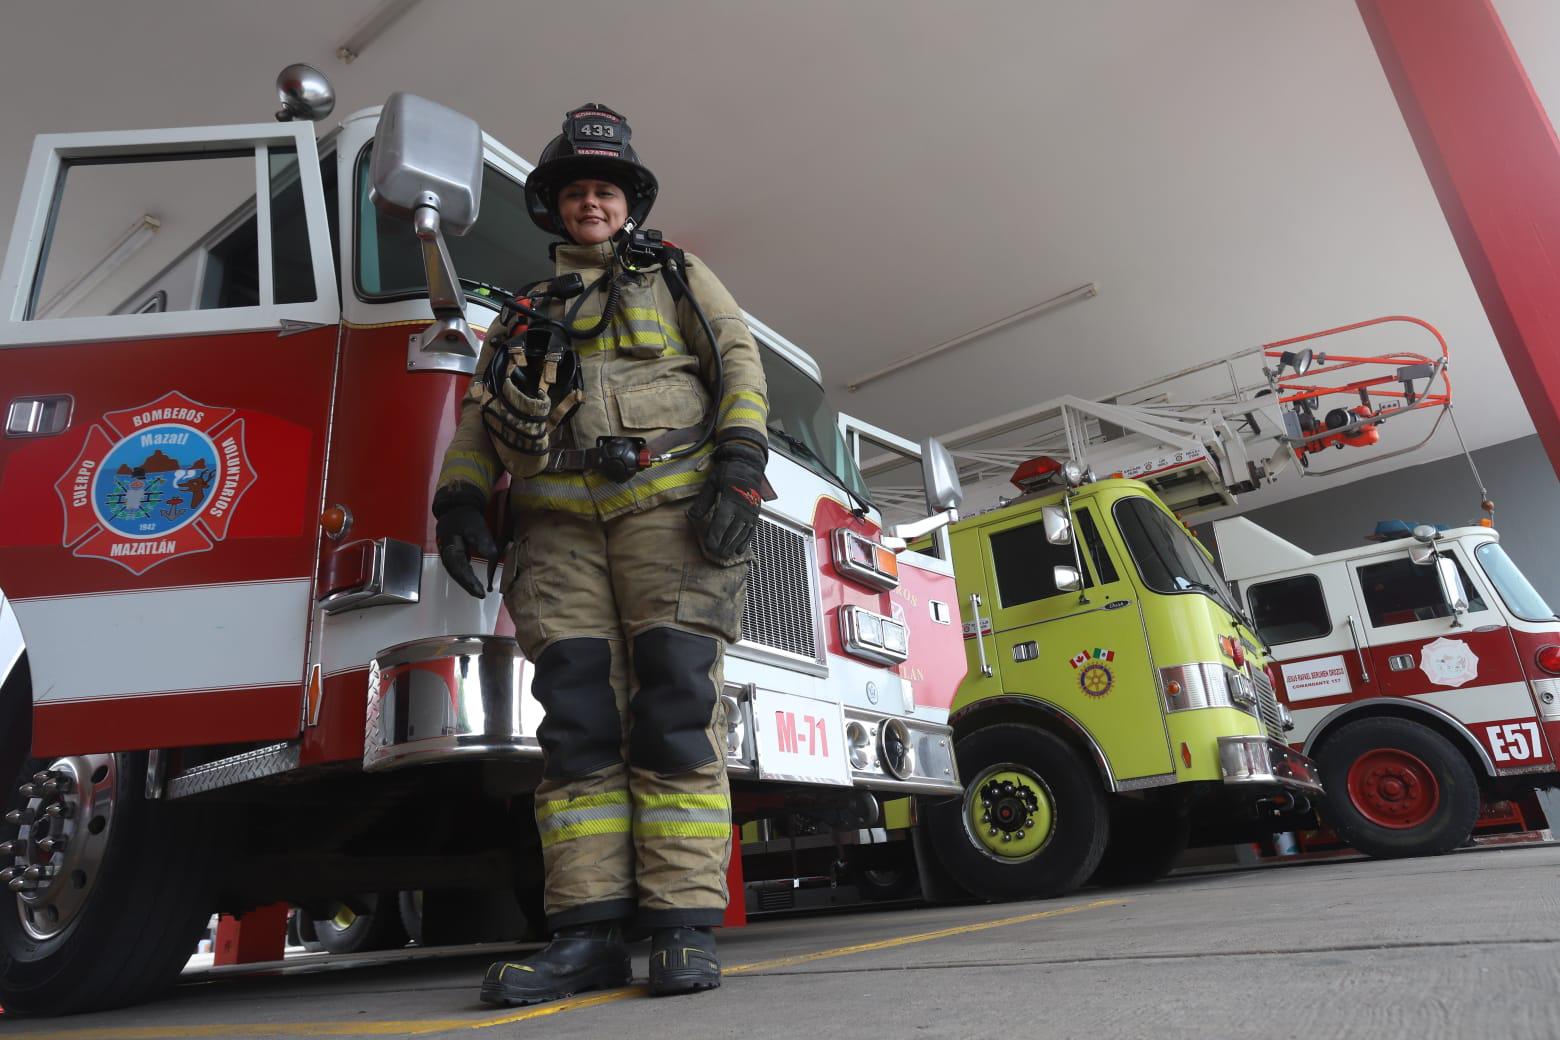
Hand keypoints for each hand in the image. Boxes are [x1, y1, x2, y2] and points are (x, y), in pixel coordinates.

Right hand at [432, 485, 498, 597]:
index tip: (481, 592)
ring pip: (456, 571)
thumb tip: (492, 556)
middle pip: (456, 573)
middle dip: (468, 585)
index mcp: (450, 547)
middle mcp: (446, 552)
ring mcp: (448, 552)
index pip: (460, 568)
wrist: (457, 505)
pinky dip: (466, 575)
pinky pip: (458, 566)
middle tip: (480, 594)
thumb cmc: (467, 516)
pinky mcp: (453, 552)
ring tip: (478, 591)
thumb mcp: (477, 526)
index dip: (469, 582)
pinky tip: (473, 581)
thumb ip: (484, 542)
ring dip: (466, 582)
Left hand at [687, 438, 766, 565]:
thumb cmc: (727, 472)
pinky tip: (739, 550)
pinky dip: (745, 541)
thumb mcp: (712, 483)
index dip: (715, 536)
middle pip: (732, 532)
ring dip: (732, 546)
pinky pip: (751, 531)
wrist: (747, 463)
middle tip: (714, 554)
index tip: (708, 545)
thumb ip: (703, 501)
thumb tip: (691, 516)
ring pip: (742, 534)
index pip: (721, 523)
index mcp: (730, 500)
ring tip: (724, 555)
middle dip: (722, 544)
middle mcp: (742, 509)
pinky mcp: (756, 514)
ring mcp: (751, 512)